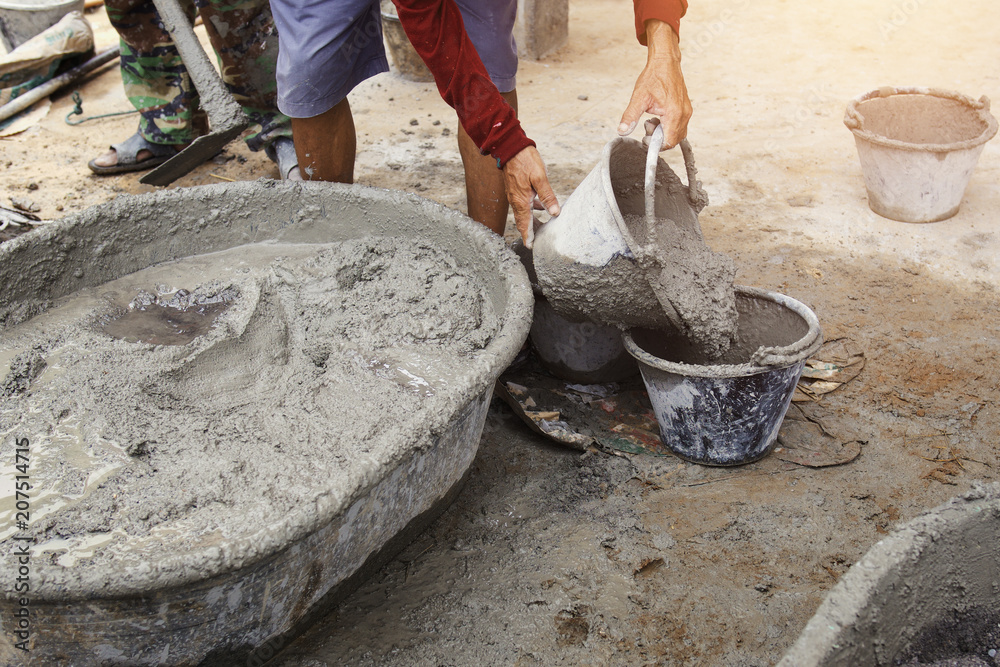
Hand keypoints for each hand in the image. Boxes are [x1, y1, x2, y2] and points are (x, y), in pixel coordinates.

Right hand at [502, 146, 559, 248]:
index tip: (531, 247)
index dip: (528, 236)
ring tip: (540, 228)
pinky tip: (539, 207)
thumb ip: (547, 196)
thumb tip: (555, 213)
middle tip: (537, 242)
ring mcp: (514, 194)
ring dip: (530, 222)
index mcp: (521, 200)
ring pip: (522, 213)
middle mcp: (516, 200)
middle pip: (522, 222)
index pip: (524, 224)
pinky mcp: (515, 189)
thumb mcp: (540, 177)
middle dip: (529, 232)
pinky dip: (530, 210)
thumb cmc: (525, 160)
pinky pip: (522, 204)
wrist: (510, 147)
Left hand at [618, 20, 691, 148]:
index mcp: (673, 113)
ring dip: (663, 132)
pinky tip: (658, 116)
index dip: (656, 145)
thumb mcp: (638, 98)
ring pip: (677, 134)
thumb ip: (630, 117)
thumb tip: (622, 131)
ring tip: (652, 119)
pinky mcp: (686, 109)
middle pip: (674, 140)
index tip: (645, 138)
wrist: (665, 62)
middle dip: (659, 138)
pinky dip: (668, 126)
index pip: (669, 141)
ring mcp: (686, 111)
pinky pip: (679, 125)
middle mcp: (684, 114)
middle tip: (647, 126)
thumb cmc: (654, 77)